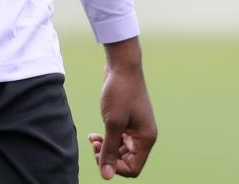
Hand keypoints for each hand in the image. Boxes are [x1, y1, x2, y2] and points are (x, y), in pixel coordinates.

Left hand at [87, 37, 155, 178]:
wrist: (122, 66)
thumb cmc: (120, 92)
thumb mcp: (113, 123)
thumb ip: (109, 150)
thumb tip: (106, 176)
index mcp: (146, 138)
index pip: (133, 168)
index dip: (116, 168)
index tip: (100, 155)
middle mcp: (143, 136)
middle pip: (126, 161)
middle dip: (108, 157)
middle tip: (94, 146)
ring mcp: (135, 128)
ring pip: (120, 151)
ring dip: (105, 148)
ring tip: (92, 140)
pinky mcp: (127, 121)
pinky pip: (117, 139)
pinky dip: (105, 139)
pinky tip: (93, 135)